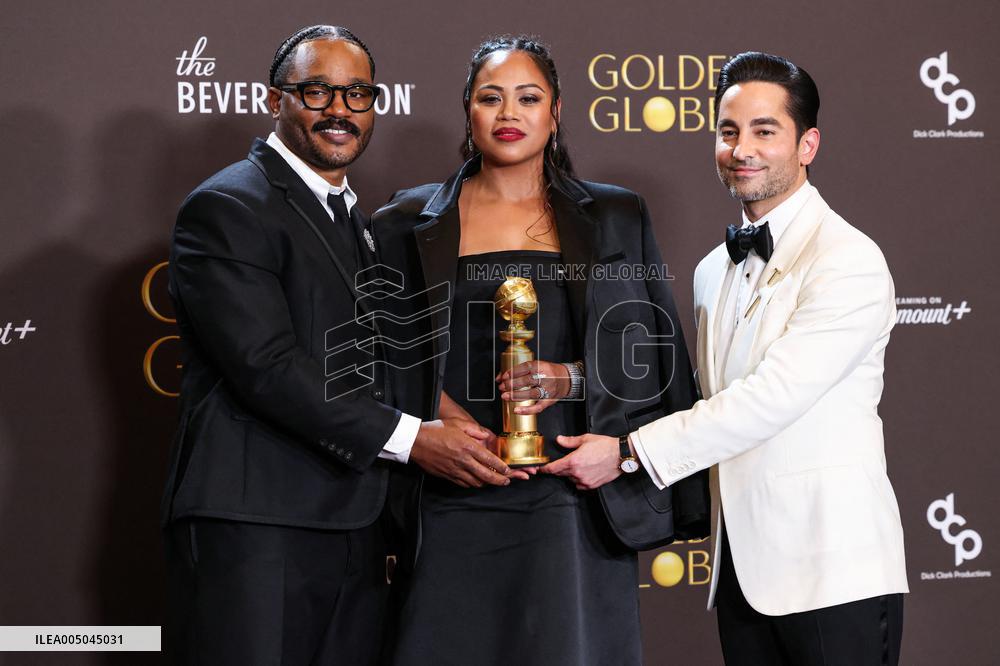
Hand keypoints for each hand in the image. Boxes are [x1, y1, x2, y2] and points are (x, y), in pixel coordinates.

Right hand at [410, 419, 527, 487]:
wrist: (415, 441)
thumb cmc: (435, 431)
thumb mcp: (457, 424)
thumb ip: (474, 430)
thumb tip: (485, 436)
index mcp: (467, 446)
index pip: (490, 460)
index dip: (502, 468)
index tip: (508, 471)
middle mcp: (463, 460)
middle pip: (486, 476)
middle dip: (499, 480)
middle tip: (506, 481)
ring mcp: (455, 470)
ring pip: (476, 482)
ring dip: (486, 483)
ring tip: (492, 481)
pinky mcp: (448, 475)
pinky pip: (464, 484)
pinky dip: (473, 484)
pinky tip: (476, 481)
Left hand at [497, 360, 570, 415]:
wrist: (567, 379)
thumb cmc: (548, 372)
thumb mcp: (536, 366)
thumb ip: (518, 371)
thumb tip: (500, 377)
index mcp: (542, 366)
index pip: (526, 368)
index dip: (513, 372)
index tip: (504, 377)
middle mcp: (546, 377)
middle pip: (527, 381)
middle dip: (512, 385)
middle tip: (502, 387)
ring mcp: (548, 390)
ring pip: (531, 394)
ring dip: (516, 396)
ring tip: (505, 396)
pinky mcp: (549, 401)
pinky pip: (538, 407)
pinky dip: (527, 410)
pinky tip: (517, 410)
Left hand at [540, 434, 620, 489]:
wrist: (620, 455)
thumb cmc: (605, 446)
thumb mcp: (585, 439)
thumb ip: (569, 441)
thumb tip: (559, 440)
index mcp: (573, 461)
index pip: (553, 468)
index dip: (545, 469)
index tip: (540, 469)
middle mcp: (577, 473)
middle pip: (560, 474)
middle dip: (558, 469)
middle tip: (562, 463)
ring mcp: (584, 481)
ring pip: (570, 479)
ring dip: (570, 474)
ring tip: (578, 465)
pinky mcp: (591, 485)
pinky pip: (579, 485)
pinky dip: (578, 480)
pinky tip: (584, 472)